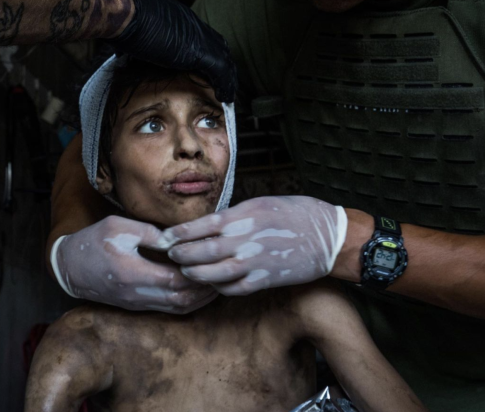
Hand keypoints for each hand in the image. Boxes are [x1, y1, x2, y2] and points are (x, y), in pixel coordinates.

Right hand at [52, 216, 217, 312]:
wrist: (69, 266)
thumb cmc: (94, 242)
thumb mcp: (119, 227)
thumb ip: (150, 233)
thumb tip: (177, 239)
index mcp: (134, 273)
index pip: (176, 279)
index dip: (197, 272)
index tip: (213, 259)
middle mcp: (138, 293)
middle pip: (181, 298)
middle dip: (204, 288)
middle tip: (223, 272)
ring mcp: (137, 302)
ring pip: (176, 308)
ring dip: (198, 299)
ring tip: (217, 283)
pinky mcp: (136, 304)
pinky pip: (167, 308)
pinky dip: (186, 302)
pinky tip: (198, 291)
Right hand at [108, 0, 236, 102]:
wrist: (124, 14)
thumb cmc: (122, 21)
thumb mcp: (135, 34)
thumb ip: (138, 43)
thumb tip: (125, 55)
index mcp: (181, 19)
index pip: (204, 38)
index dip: (211, 56)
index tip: (210, 72)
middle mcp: (194, 25)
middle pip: (219, 47)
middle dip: (223, 67)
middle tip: (225, 84)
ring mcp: (198, 36)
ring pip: (223, 59)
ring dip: (227, 78)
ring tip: (228, 93)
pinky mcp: (199, 51)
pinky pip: (220, 70)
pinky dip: (224, 84)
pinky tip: (225, 96)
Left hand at [162, 196, 347, 295]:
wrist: (327, 236)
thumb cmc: (296, 212)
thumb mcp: (262, 203)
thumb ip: (235, 215)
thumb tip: (211, 225)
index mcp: (243, 215)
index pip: (200, 226)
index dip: (179, 234)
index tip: (165, 237)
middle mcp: (244, 239)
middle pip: (200, 252)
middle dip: (180, 255)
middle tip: (170, 255)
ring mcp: (253, 262)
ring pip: (211, 274)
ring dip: (194, 274)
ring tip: (185, 271)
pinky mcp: (263, 280)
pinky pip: (232, 289)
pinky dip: (217, 287)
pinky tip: (212, 283)